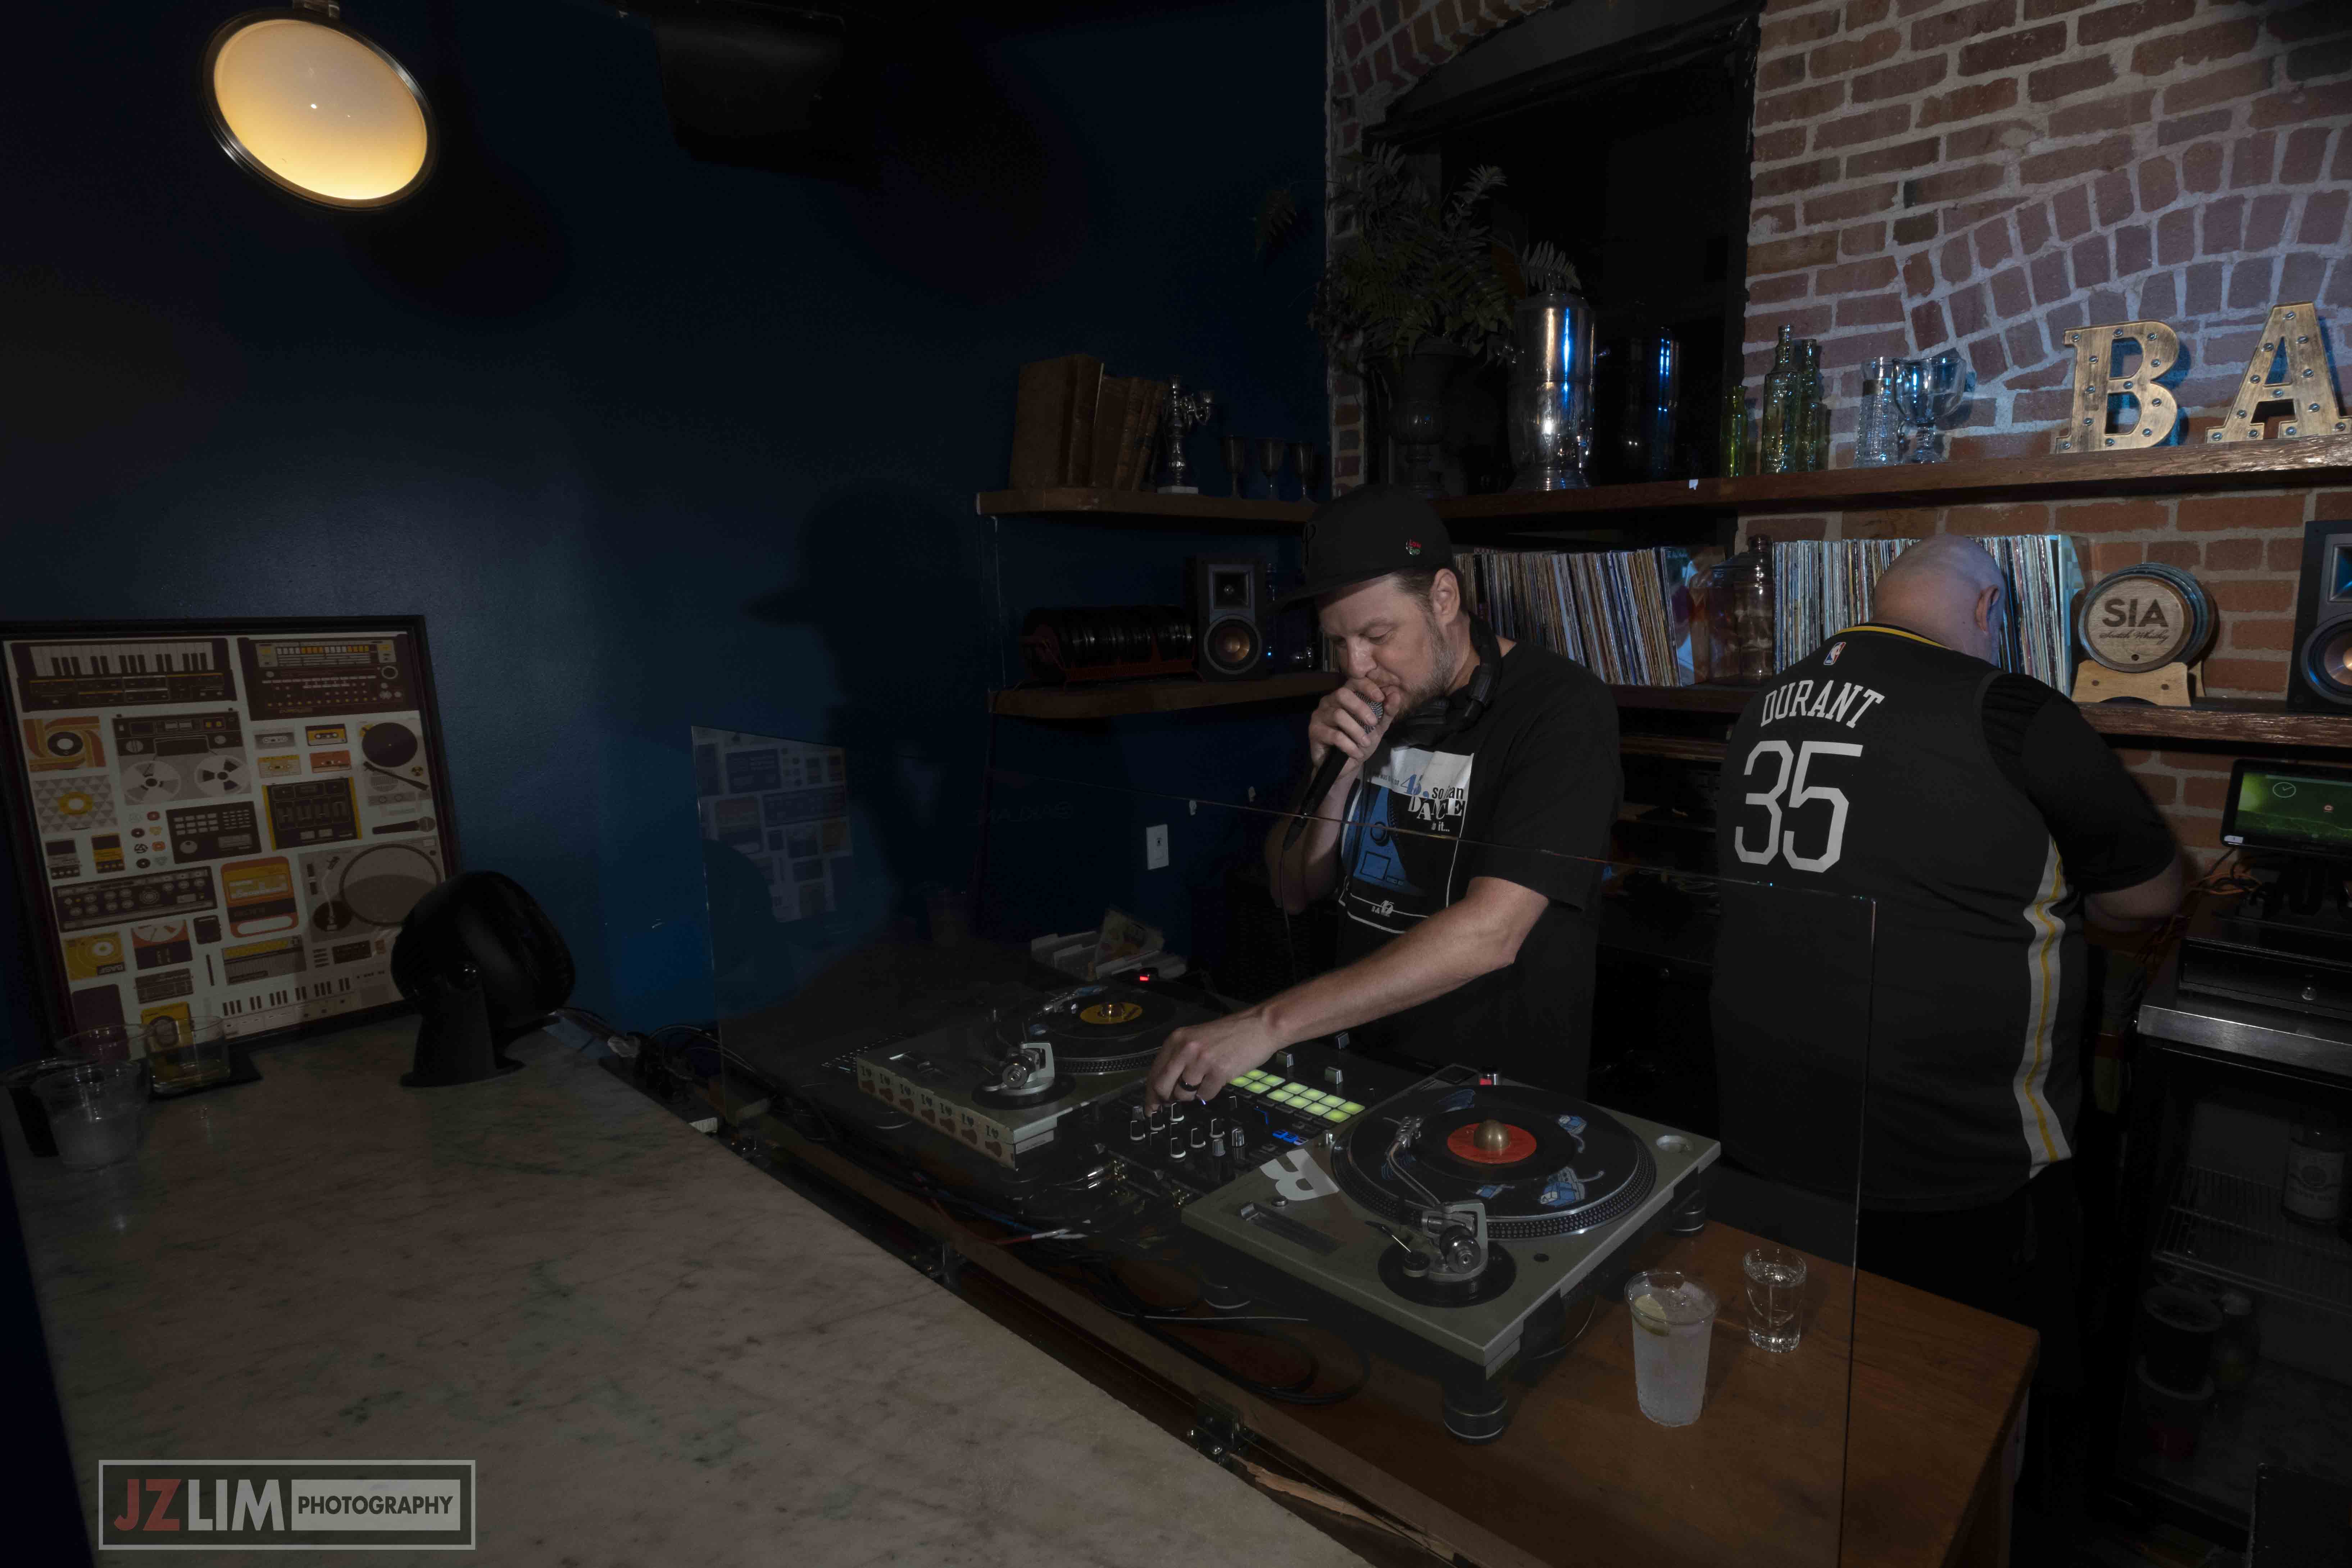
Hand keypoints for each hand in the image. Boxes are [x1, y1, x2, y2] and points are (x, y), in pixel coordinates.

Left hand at [1144, 1010, 1283, 1111]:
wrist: (1258, 1026)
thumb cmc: (1229, 1034)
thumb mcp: (1197, 1038)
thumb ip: (1179, 1058)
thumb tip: (1165, 1088)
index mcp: (1177, 1039)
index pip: (1154, 1072)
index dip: (1151, 1093)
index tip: (1151, 1107)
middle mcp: (1185, 1049)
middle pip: (1162, 1086)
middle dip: (1166, 1099)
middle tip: (1171, 1105)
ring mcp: (1202, 1060)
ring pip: (1183, 1094)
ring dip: (1191, 1096)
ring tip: (1204, 1082)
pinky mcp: (1219, 1072)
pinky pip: (1205, 1095)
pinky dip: (1208, 1094)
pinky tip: (1216, 1081)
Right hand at [1305, 677, 1392, 797]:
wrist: (1346, 766)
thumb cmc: (1360, 742)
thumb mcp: (1378, 727)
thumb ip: (1387, 712)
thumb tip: (1396, 694)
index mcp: (1345, 697)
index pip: (1353, 681)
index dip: (1367, 686)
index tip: (1380, 697)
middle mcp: (1330, 702)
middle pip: (1342, 694)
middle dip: (1361, 708)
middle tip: (1373, 722)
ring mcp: (1320, 715)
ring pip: (1338, 715)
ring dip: (1356, 731)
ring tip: (1365, 743)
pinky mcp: (1314, 731)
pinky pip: (1334, 735)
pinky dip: (1349, 745)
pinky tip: (1356, 753)